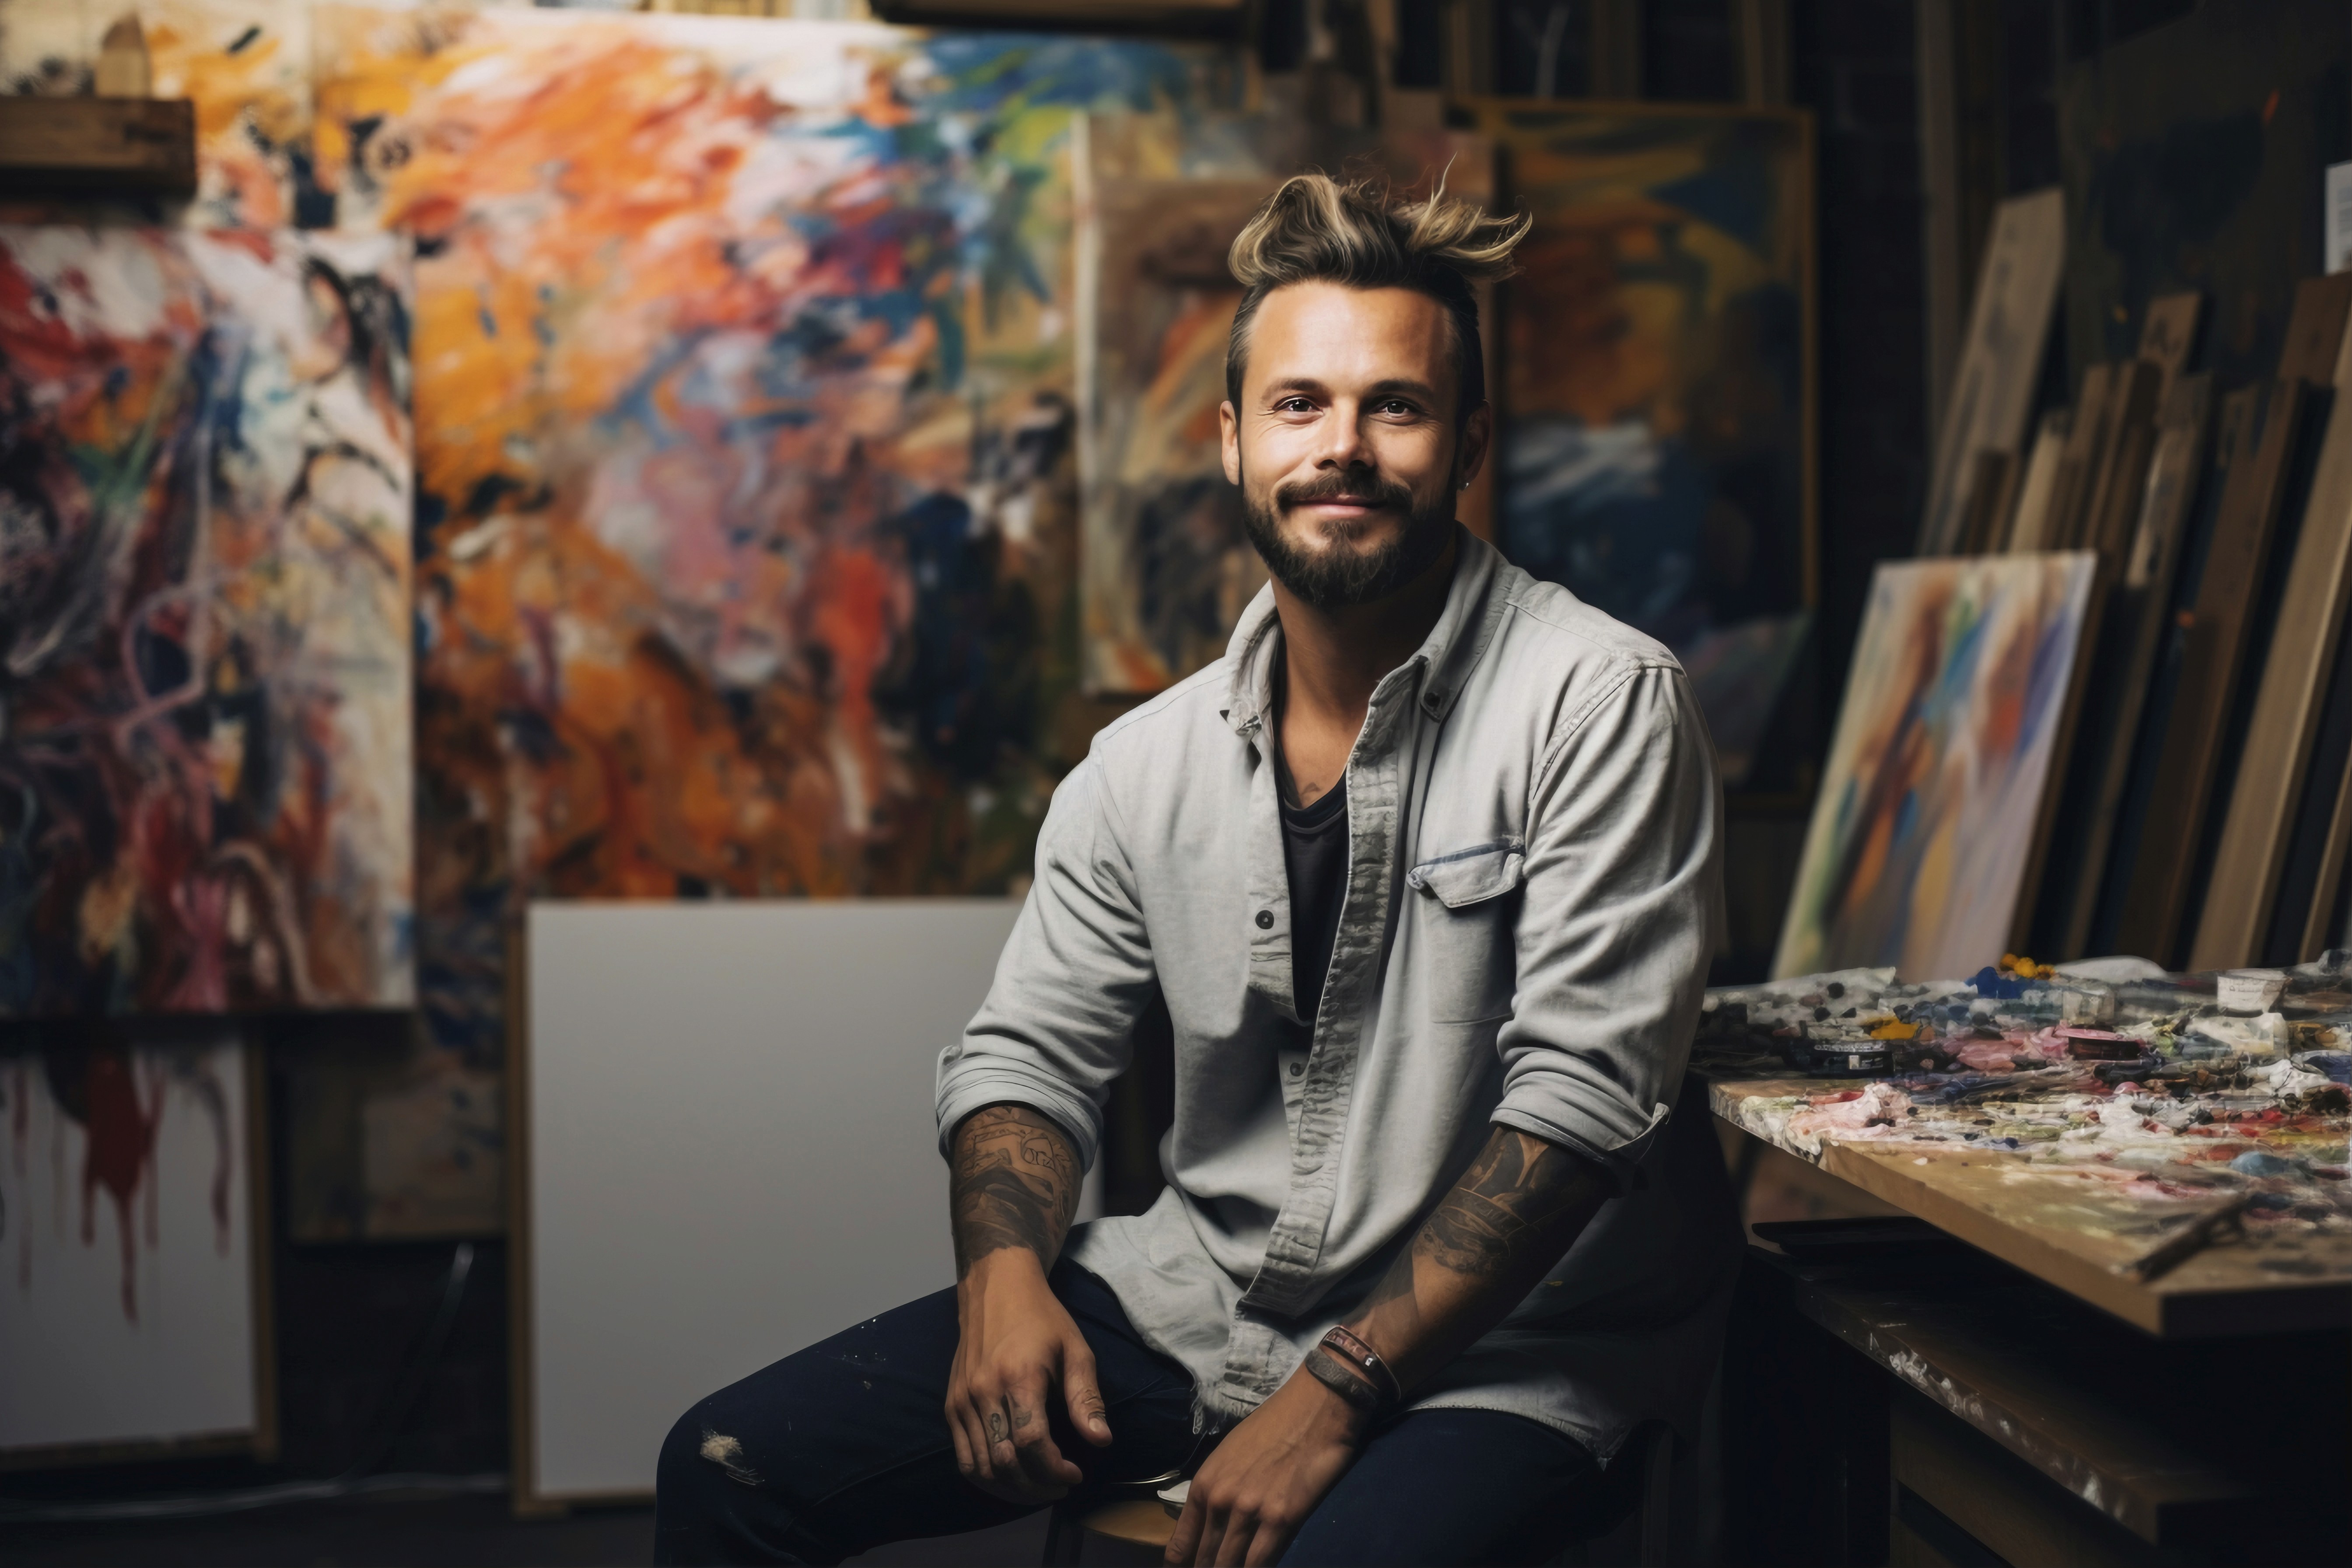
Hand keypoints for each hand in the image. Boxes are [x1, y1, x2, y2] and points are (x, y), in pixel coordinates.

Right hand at [944, 1250, 1111, 1502]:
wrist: (995, 1287)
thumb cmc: (1042, 1318)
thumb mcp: (1075, 1349)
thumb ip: (1085, 1398)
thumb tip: (1101, 1441)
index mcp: (1018, 1377)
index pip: (1031, 1442)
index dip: (1054, 1469)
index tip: (1075, 1474)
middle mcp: (983, 1392)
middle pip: (1004, 1462)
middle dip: (1036, 1486)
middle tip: (1060, 1487)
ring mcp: (962, 1401)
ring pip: (980, 1467)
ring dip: (1011, 1489)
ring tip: (1038, 1487)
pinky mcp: (951, 1405)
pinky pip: (962, 1458)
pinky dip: (986, 1478)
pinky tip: (1010, 1479)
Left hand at [1164, 1366, 1366, 1565]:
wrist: (1315, 1406)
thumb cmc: (1273, 1425)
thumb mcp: (1229, 1455)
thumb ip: (1216, 1491)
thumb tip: (1211, 1524)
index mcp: (1204, 1485)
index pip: (1180, 1545)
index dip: (1183, 1565)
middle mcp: (1220, 1501)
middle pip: (1205, 1560)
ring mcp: (1250, 1512)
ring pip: (1230, 1565)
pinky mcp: (1282, 1519)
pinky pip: (1261, 1562)